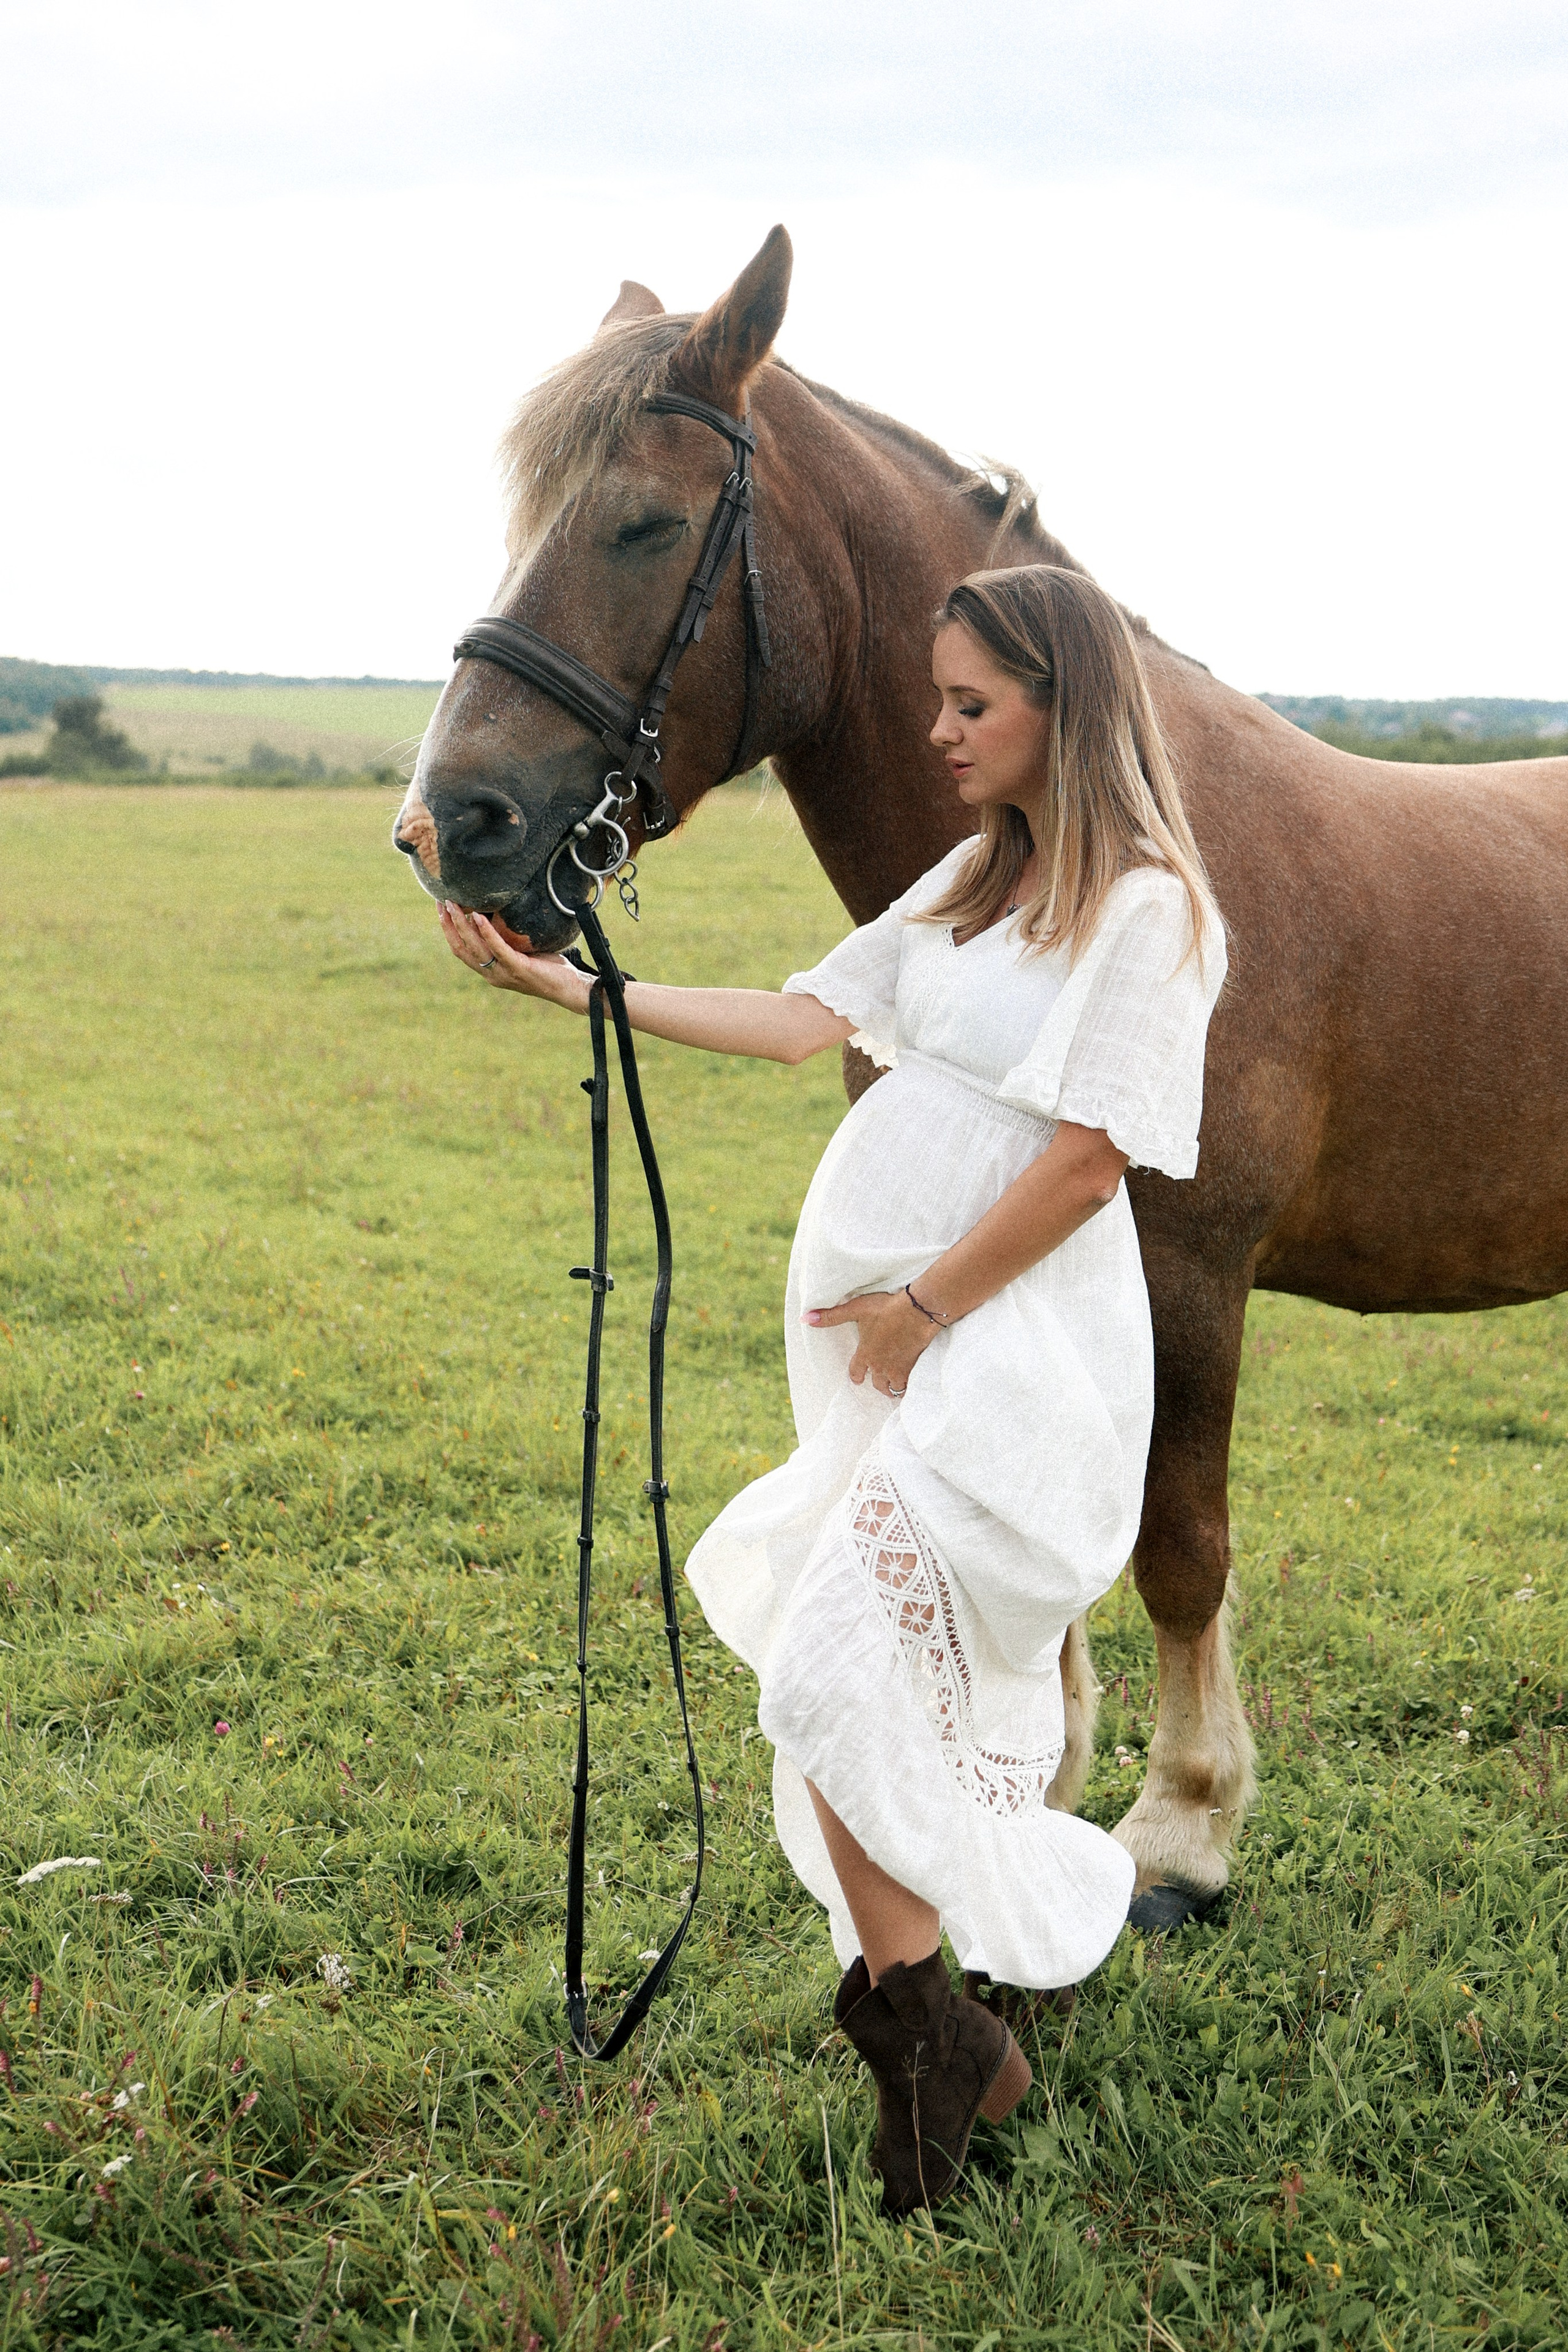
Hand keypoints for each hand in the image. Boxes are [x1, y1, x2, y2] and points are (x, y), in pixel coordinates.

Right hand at [439, 902, 591, 1010]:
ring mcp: (503, 973)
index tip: (442, 909)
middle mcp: (492, 975)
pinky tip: (478, 917)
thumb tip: (498, 914)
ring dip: (461, 924)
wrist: (570, 989)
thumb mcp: (522, 952)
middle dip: (448, 924)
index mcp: (490, 972)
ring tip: (454, 904)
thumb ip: (507, 940)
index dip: (448, 930)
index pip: (461, 950)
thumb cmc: (549, 969)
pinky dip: (486, 932)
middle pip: (461, 948)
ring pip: (474, 948)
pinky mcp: (517, 968)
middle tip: (441, 902)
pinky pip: (498, 948)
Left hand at [802, 1289, 937, 1398]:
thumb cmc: (886, 1308)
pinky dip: (909, 1386)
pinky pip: (909, 1385)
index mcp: (865, 1353)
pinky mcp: (914, 1367)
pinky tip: (912, 1383)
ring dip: (892, 1387)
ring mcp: (898, 1368)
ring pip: (893, 1388)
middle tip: (879, 1383)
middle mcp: (880, 1365)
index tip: (858, 1378)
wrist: (918, 1310)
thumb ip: (831, 1316)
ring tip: (894, 1386)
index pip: (856, 1372)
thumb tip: (804, 1319)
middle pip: (877, 1384)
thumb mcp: (856, 1309)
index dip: (856, 1375)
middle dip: (876, 1384)